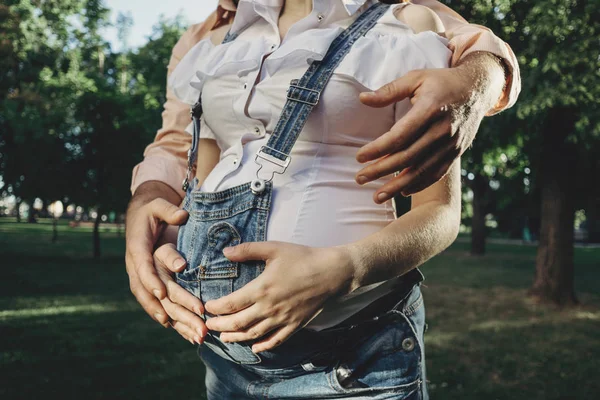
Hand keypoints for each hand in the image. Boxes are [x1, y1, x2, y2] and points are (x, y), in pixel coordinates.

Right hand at [125, 181, 200, 337]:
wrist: (140, 217)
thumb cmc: (152, 210)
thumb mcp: (157, 205)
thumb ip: (169, 210)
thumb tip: (182, 217)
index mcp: (137, 248)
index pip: (143, 266)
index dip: (151, 280)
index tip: (162, 293)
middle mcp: (136, 268)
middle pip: (153, 293)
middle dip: (175, 308)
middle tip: (197, 320)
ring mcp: (141, 279)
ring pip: (156, 305)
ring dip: (176, 321)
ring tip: (195, 336)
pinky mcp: (149, 286)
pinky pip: (158, 306)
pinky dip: (171, 320)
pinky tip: (186, 333)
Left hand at [203, 242, 353, 352]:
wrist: (332, 272)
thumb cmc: (303, 258)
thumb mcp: (274, 248)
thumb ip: (248, 250)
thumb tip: (225, 252)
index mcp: (261, 289)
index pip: (230, 304)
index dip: (215, 308)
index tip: (206, 307)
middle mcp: (269, 308)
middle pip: (237, 323)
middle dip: (219, 326)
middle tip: (208, 325)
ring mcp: (283, 319)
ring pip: (253, 335)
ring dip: (236, 338)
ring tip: (224, 337)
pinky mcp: (295, 325)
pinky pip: (276, 340)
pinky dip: (264, 346)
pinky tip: (255, 348)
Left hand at [356, 52, 504, 201]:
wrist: (478, 89)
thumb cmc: (441, 82)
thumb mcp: (415, 78)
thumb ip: (388, 91)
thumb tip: (362, 98)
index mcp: (430, 108)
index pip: (399, 135)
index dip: (378, 149)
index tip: (359, 157)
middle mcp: (442, 129)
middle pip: (407, 157)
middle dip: (380, 170)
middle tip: (359, 179)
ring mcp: (451, 144)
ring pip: (420, 170)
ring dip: (396, 186)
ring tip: (376, 197)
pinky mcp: (456, 152)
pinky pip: (436, 174)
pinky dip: (418, 185)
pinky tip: (402, 192)